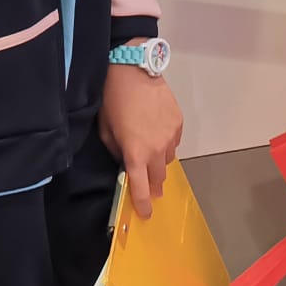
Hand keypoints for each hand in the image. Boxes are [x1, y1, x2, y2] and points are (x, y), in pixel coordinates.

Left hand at [99, 62, 182, 219]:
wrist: (133, 71)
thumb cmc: (114, 100)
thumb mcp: (106, 131)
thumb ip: (117, 152)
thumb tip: (125, 162)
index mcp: (136, 155)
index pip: (141, 189)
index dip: (143, 204)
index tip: (145, 214)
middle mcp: (157, 150)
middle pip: (159, 179)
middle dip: (152, 184)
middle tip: (147, 184)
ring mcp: (171, 137)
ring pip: (168, 160)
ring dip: (158, 162)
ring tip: (149, 151)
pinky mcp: (178, 123)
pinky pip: (174, 143)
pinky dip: (166, 144)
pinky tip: (156, 133)